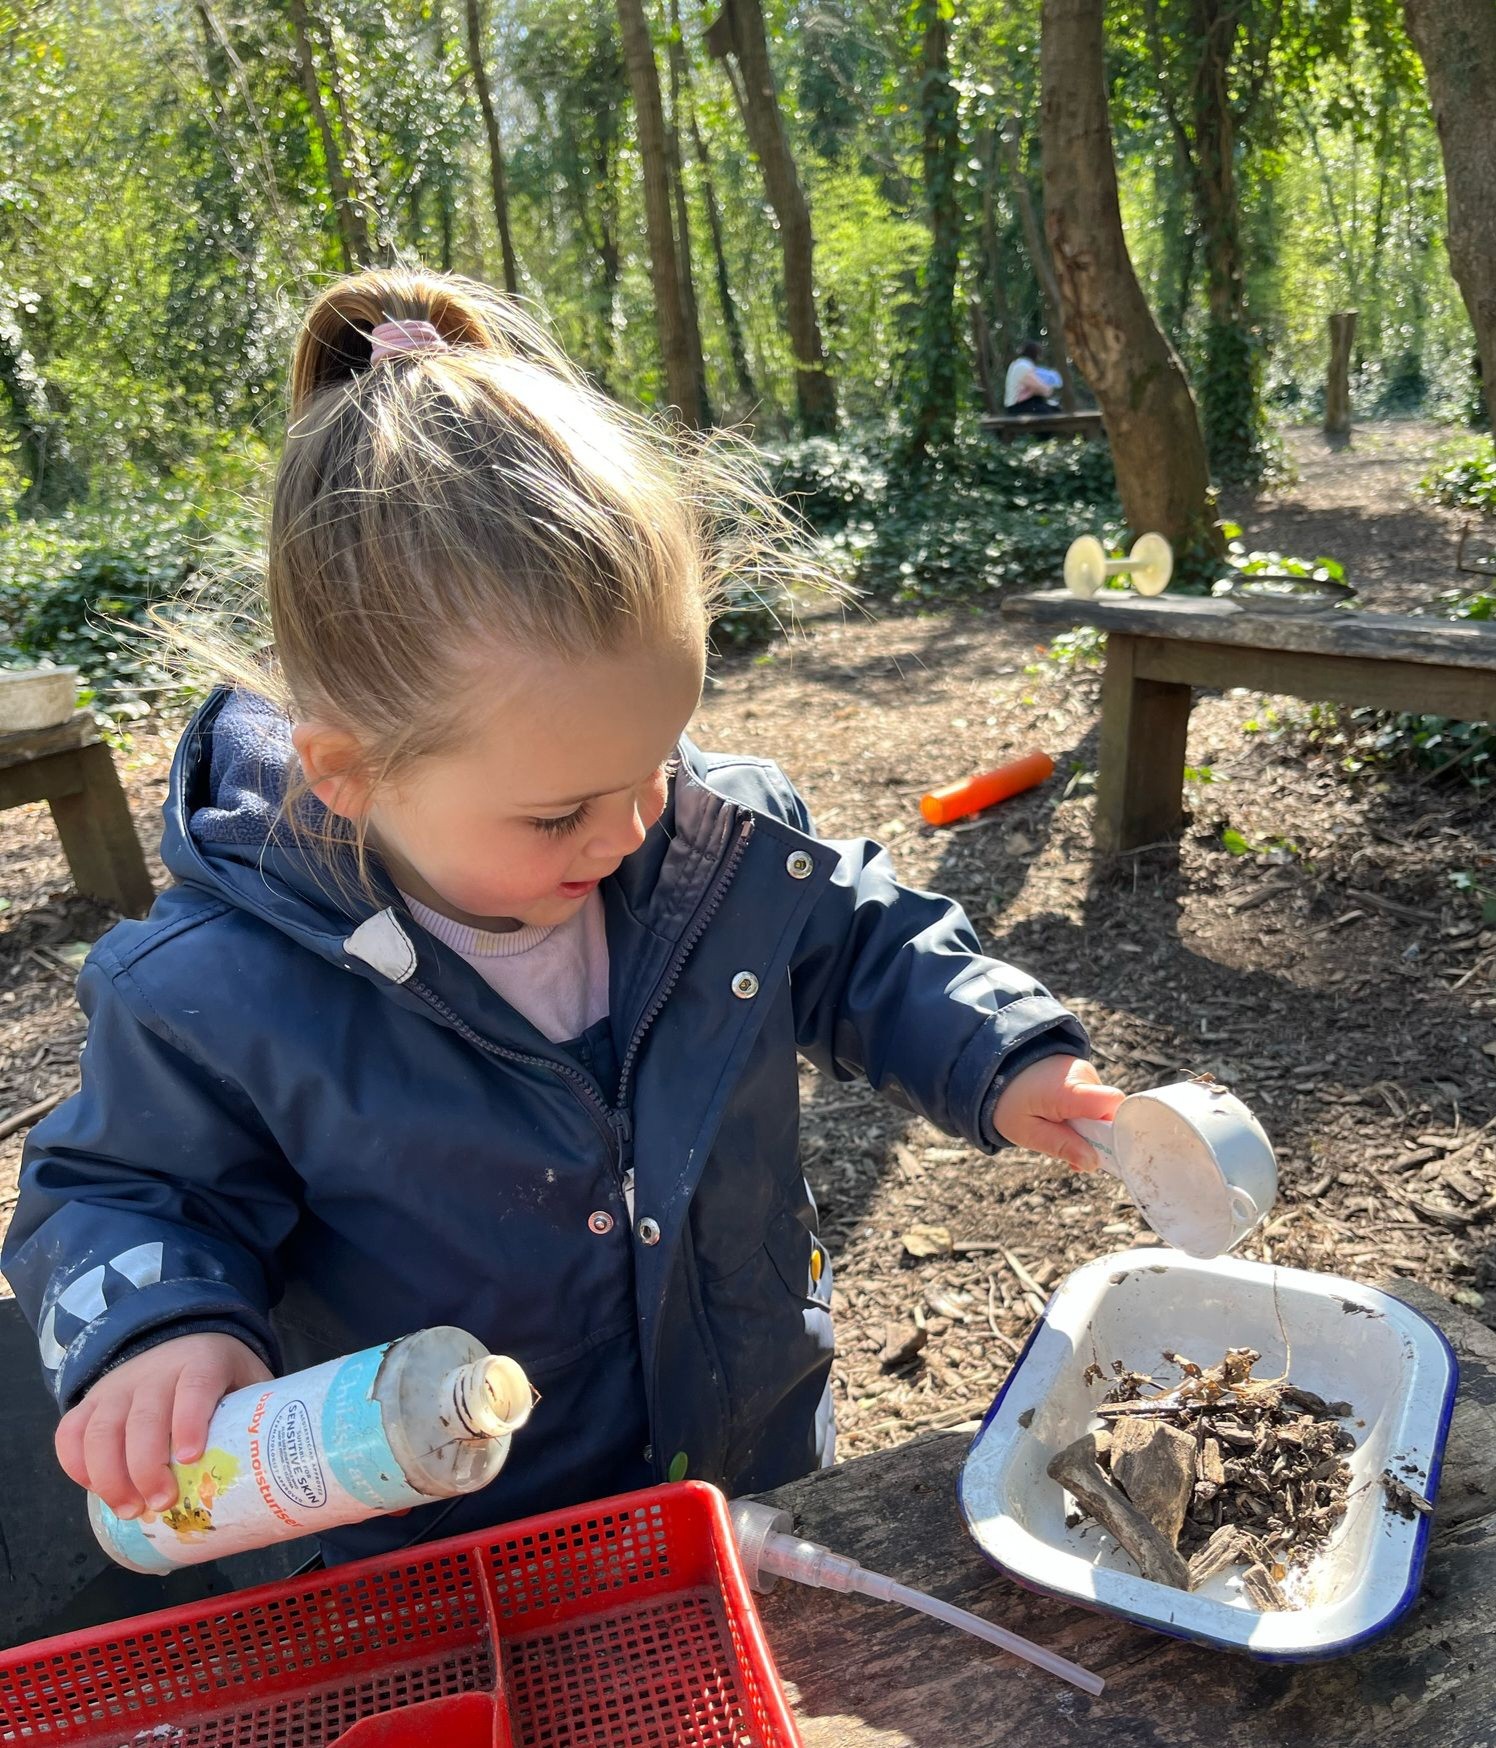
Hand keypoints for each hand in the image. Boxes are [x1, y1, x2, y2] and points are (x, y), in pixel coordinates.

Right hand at [55, 1333, 270, 1519]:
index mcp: (202, 1362)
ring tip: (128, 1509)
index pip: (194, 1388)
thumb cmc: (220, 1372)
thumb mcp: (249, 1378)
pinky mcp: (92, 1400)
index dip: (189, 1421)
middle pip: (144, 1418)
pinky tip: (94, 1489)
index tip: (190, 1458)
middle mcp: (155, 1371)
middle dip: (147, 1466)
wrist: (181, 1335)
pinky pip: (70, 1431)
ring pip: (101, 1429)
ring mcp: (119, 1386)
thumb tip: (287, 1470)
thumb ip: (261, 1412)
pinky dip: (75, 1464)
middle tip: (160, 1503)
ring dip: (109, 1475)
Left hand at [992, 1055, 1123, 1171]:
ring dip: (1087, 1126)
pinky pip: (1093, 1100)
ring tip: (1057, 1131)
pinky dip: (1082, 1114)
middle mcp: (1082, 1074)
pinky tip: (1060, 1119)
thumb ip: (1061, 1146)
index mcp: (1069, 1089)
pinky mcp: (1082, 1072)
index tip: (1104, 1151)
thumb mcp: (1028, 1132)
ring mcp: (1083, 1070)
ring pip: (1101, 1108)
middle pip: (1109, 1112)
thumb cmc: (1008, 1101)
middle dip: (1097, 1137)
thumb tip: (1093, 1163)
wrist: (994, 1067)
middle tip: (1073, 1154)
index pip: (1113, 1103)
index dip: (1116, 1129)